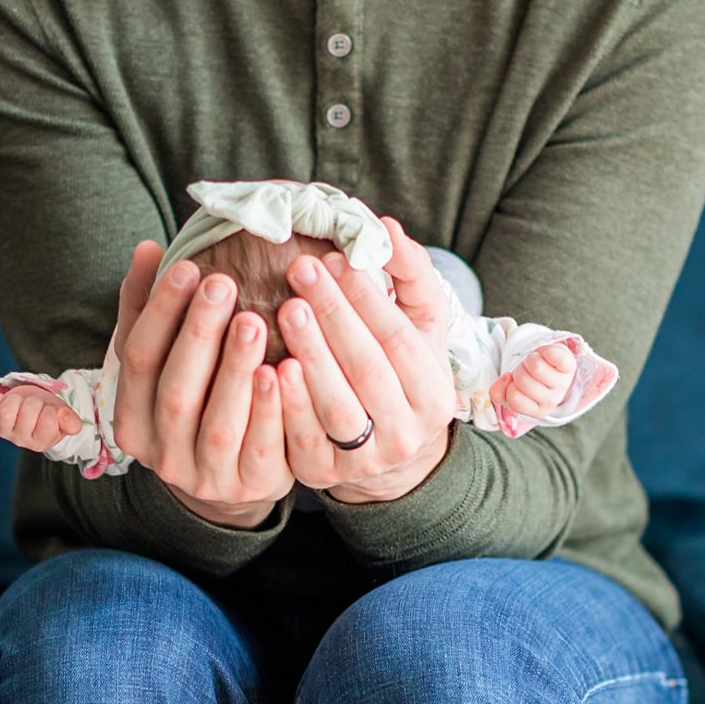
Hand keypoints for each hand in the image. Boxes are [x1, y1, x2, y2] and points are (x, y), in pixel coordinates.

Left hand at [0, 381, 83, 451]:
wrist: (33, 406)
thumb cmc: (49, 411)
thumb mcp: (63, 414)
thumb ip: (70, 421)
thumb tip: (74, 427)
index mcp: (42, 441)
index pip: (48, 421)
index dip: (52, 410)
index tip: (50, 411)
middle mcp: (21, 440)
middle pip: (28, 411)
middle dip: (35, 402)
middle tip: (37, 405)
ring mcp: (4, 431)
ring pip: (6, 411)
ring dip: (16, 399)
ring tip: (21, 402)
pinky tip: (5, 401)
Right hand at [106, 239, 291, 526]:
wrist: (237, 473)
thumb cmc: (200, 398)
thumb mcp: (168, 361)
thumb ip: (151, 310)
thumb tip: (148, 248)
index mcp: (130, 419)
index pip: (136, 359)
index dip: (160, 312)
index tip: (187, 265)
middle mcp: (161, 454)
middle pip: (176, 390)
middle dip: (198, 333)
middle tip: (222, 282)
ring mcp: (205, 476)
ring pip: (218, 422)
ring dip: (235, 368)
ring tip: (253, 319)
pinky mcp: (251, 485)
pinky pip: (261, 448)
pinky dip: (270, 409)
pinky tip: (282, 369)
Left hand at [273, 229, 459, 503]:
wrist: (385, 445)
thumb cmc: (399, 367)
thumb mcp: (419, 323)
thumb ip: (409, 273)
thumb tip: (386, 228)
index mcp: (435, 394)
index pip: (400, 340)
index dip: (368, 298)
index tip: (336, 259)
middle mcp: (409, 433)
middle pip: (368, 369)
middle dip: (334, 316)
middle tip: (302, 271)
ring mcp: (367, 460)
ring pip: (337, 406)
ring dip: (310, 355)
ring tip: (285, 309)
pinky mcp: (325, 475)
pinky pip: (302, 439)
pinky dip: (285, 403)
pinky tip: (270, 366)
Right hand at [494, 343, 577, 424]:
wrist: (552, 369)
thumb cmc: (529, 381)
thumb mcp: (510, 391)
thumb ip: (498, 392)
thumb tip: (505, 378)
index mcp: (535, 410)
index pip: (514, 398)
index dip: (509, 386)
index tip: (514, 382)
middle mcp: (551, 401)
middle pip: (523, 380)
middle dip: (519, 370)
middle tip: (526, 370)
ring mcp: (562, 384)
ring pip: (536, 366)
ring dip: (530, 359)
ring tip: (535, 363)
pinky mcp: (570, 367)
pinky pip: (557, 357)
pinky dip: (548, 351)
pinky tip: (547, 355)